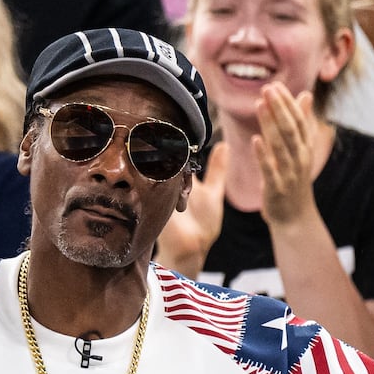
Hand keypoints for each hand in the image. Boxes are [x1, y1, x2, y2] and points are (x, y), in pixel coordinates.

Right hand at [155, 143, 227, 277]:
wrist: (192, 246)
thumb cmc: (203, 223)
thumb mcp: (213, 192)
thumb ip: (217, 169)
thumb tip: (224, 144)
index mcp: (180, 177)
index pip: (175, 152)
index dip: (175, 140)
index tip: (173, 127)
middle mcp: (166, 182)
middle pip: (163, 156)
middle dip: (165, 146)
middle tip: (164, 134)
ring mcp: (156, 190)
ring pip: (155, 165)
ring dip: (159, 156)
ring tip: (162, 147)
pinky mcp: (149, 199)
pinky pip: (149, 180)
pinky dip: (151, 170)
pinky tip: (152, 159)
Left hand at [253, 85, 320, 226]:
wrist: (294, 217)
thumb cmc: (294, 180)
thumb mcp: (300, 150)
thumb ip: (301, 123)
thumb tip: (305, 95)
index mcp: (305, 147)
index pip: (298, 120)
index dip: (288, 102)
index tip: (275, 85)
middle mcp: (300, 157)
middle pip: (290, 128)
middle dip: (279, 107)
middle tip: (267, 88)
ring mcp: (289, 173)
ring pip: (281, 144)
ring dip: (270, 123)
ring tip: (259, 104)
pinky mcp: (277, 187)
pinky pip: (270, 169)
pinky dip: (263, 154)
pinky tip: (255, 139)